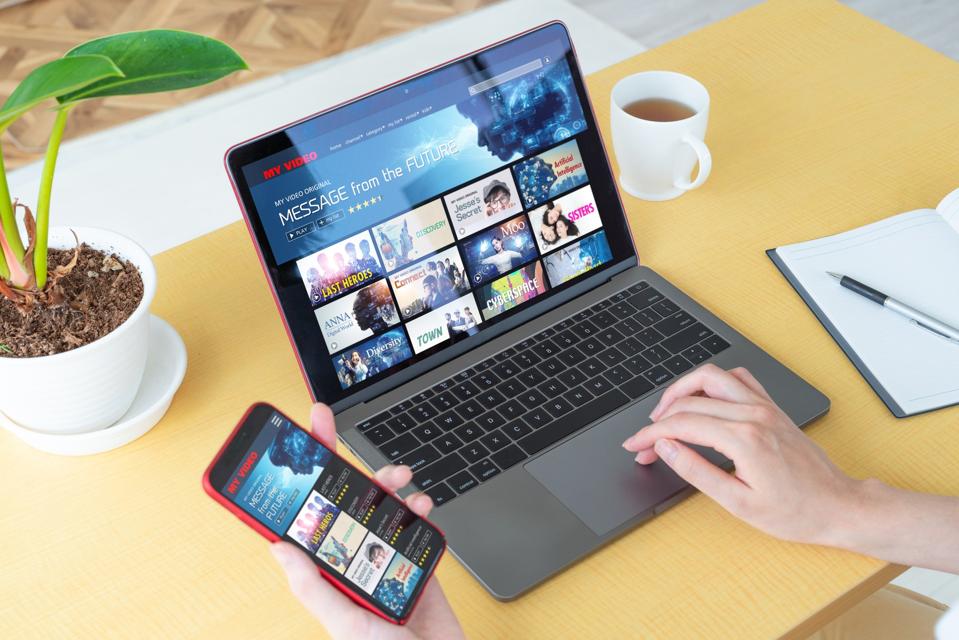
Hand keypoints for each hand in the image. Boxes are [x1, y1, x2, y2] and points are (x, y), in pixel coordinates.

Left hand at [270, 403, 463, 639]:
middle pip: (338, 498)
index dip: (295, 479)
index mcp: (326, 571)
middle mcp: (352, 557)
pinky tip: (420, 505)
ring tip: (396, 476)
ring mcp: (384, 556)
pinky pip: (413, 524)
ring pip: (377, 503)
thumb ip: (312, 587)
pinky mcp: (415, 559)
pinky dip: (417, 508)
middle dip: (334, 460)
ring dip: (383, 481)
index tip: (288, 443)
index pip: (304, 516)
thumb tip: (278, 547)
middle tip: (324, 421)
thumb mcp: (343, 623)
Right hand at [622, 364, 858, 545]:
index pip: (681, 425)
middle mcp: (753, 415)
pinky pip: (738, 379)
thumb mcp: (738, 504)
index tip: (636, 447)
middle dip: (658, 420)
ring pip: (711, 377)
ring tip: (666, 412)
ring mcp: (765, 407)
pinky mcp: (773, 408)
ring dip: (682, 390)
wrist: (839, 506)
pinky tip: (703, 400)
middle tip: (646, 443)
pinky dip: (713, 383)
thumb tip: (667, 448)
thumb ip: (696, 472)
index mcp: (743, 439)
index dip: (651, 435)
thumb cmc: (796, 513)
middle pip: (690, 402)